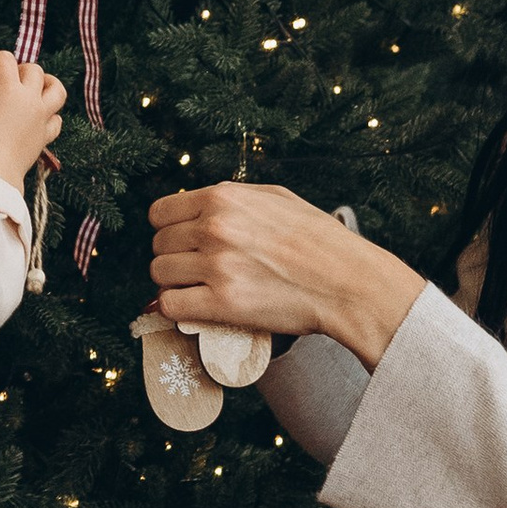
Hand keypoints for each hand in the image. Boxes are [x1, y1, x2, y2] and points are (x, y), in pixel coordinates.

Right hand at [0, 49, 66, 189]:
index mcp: (10, 89)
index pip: (4, 59)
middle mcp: (30, 99)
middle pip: (33, 70)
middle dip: (17, 70)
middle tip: (3, 81)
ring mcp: (42, 116)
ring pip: (57, 89)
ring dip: (46, 84)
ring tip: (33, 89)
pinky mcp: (46, 135)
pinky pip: (57, 119)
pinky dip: (50, 115)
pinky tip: (37, 117)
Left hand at [149, 182, 424, 371]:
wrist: (347, 282)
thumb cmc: (319, 241)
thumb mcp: (275, 198)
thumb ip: (232, 199)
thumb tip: (198, 208)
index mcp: (223, 198)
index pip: (160, 213)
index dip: (168, 229)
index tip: (180, 242)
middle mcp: (214, 228)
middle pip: (159, 245)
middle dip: (173, 257)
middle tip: (195, 270)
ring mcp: (216, 266)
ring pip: (160, 275)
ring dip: (175, 284)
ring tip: (198, 289)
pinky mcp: (222, 303)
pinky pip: (171, 306)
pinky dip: (176, 310)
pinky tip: (194, 308)